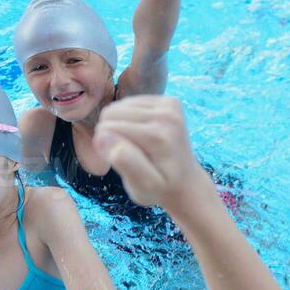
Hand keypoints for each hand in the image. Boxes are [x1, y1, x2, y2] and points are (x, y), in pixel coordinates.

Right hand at [95, 96, 211, 214]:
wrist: (186, 182)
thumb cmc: (160, 188)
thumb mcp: (142, 186)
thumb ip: (124, 162)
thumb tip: (104, 136)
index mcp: (158, 136)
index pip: (106, 129)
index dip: (105, 147)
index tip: (123, 163)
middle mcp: (167, 115)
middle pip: (111, 113)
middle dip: (111, 134)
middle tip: (130, 154)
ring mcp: (171, 106)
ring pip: (118, 106)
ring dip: (120, 126)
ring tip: (138, 146)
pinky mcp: (170, 101)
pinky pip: (130, 103)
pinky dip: (130, 118)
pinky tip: (143, 135)